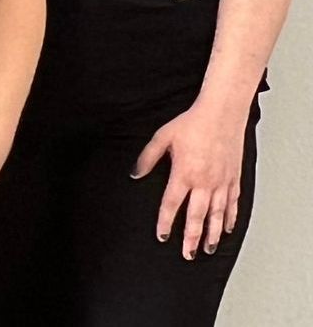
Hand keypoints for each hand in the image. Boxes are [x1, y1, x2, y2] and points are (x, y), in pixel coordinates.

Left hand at [134, 99, 248, 258]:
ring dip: (211, 234)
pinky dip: (229, 218)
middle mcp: (203, 183)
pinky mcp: (233, 179)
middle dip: (190, 238)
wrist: (221, 115)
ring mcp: (221, 183)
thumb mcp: (162, 138)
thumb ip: (147, 158)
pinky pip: (232, 204)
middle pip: (196, 217)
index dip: (165, 222)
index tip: (161, 236)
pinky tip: (226, 229)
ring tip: (207, 249)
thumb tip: (135, 174)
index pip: (171, 205)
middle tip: (187, 254)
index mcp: (183, 174)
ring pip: (216, 215)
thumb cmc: (191, 124)